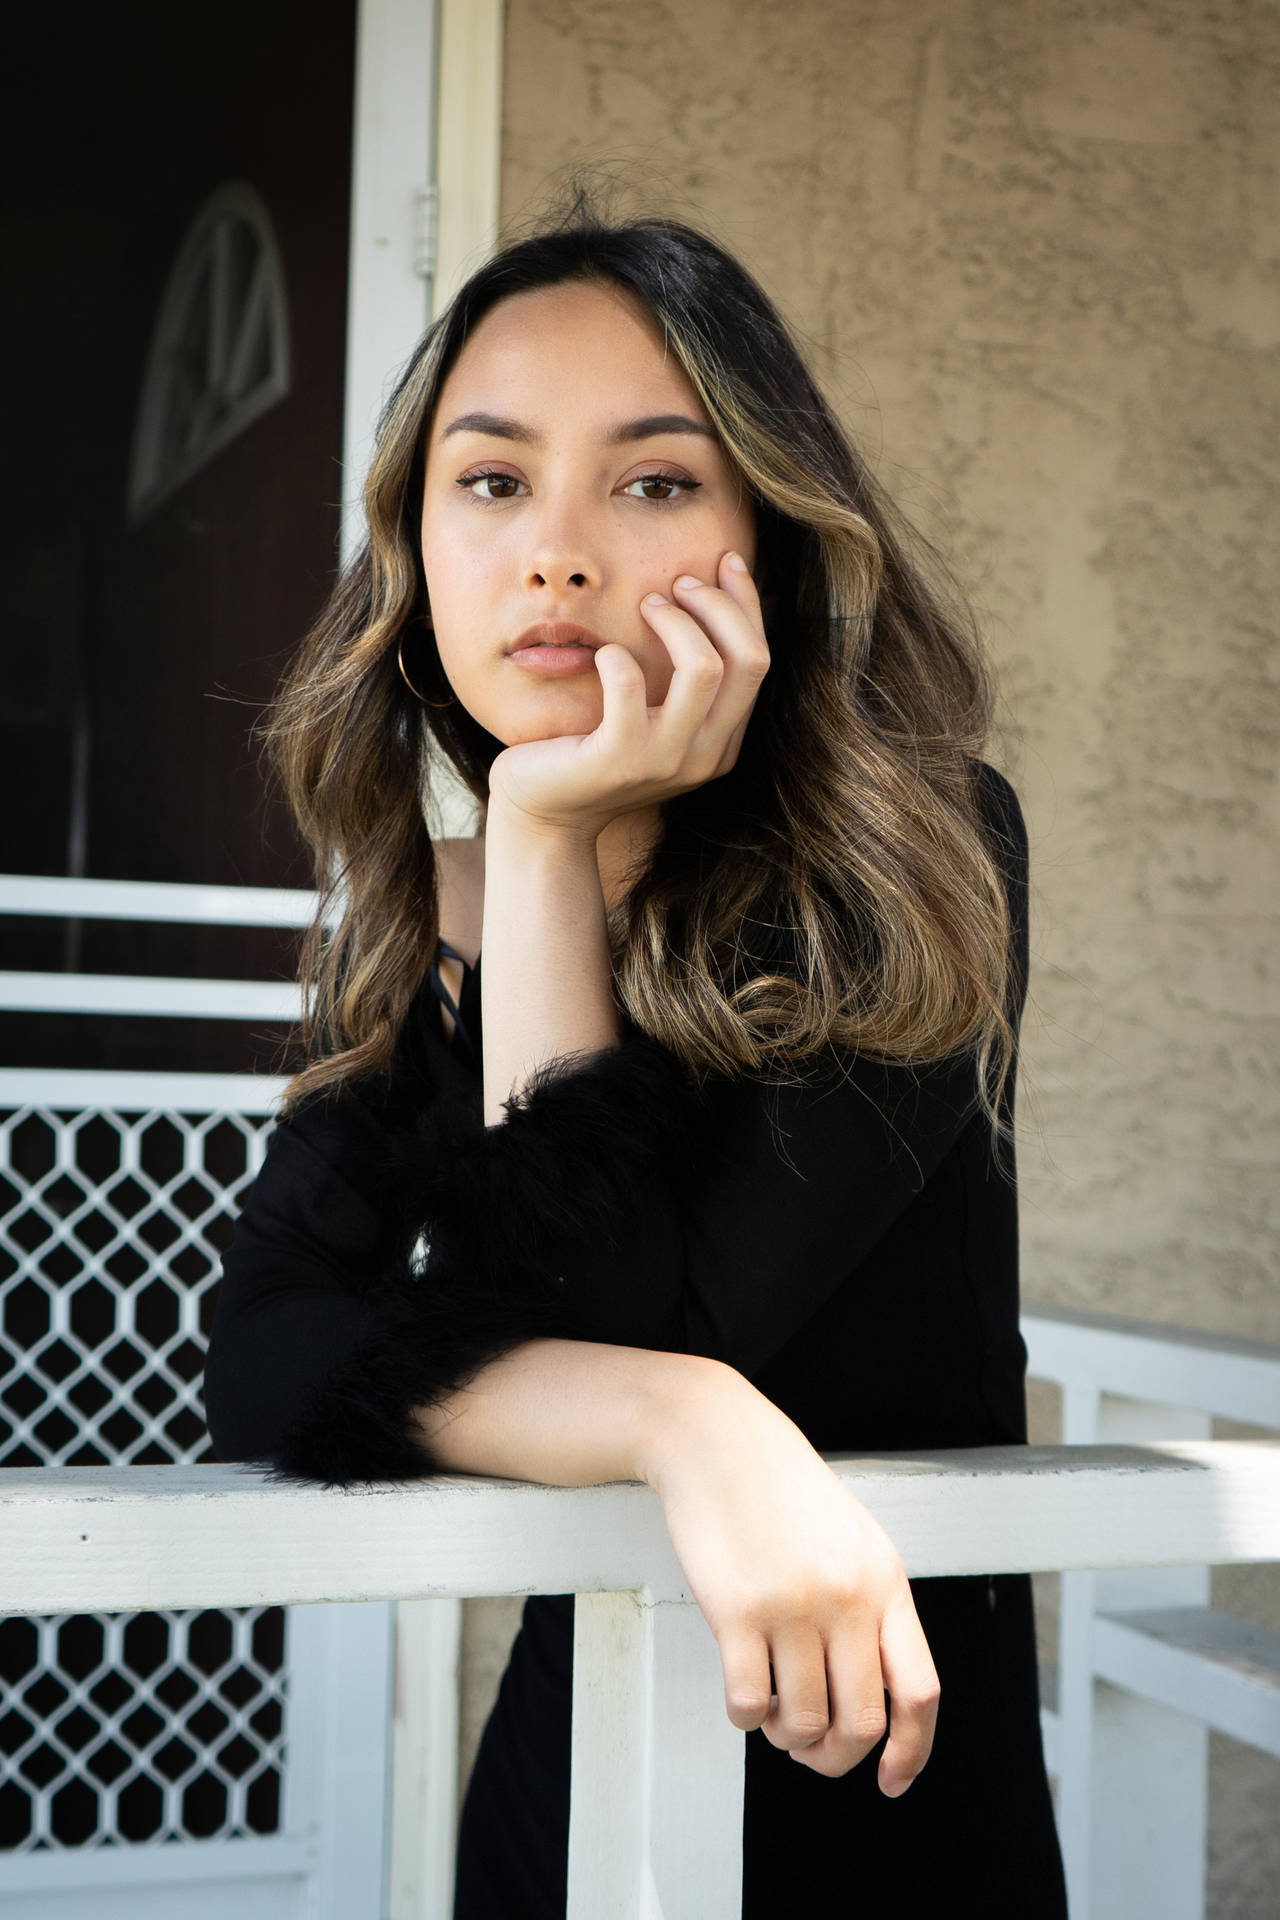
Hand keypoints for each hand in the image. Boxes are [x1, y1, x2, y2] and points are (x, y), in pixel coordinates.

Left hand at [487, 550, 769, 834]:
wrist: (546, 814)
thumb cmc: (595, 752)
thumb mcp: (655, 718)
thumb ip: (686, 681)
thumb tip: (707, 593)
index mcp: (722, 742)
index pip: (758, 660)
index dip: (746, 603)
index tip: (723, 562)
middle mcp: (705, 756)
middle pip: (749, 660)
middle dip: (718, 605)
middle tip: (676, 585)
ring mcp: (665, 761)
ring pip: (704, 668)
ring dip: (676, 622)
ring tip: (644, 606)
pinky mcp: (618, 759)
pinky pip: (629, 685)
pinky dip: (617, 657)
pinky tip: (603, 653)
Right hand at [643, 1364, 939, 1792]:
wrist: (715, 1438)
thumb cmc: (779, 1489)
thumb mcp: (850, 1539)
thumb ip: (870, 1608)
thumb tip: (875, 1701)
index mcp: (885, 1580)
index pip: (919, 1691)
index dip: (911, 1751)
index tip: (891, 1780)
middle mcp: (847, 1597)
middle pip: (861, 1723)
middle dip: (834, 1756)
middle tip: (809, 1747)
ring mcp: (792, 1605)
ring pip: (802, 1724)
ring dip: (785, 1736)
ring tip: (772, 1709)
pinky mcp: (737, 1610)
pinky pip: (748, 1705)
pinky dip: (745, 1716)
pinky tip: (741, 1690)